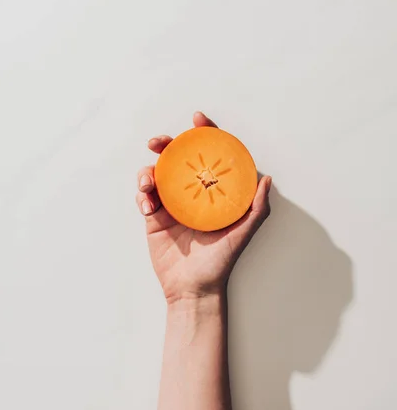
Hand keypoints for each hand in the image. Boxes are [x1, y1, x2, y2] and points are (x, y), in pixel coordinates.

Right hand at [136, 112, 271, 303]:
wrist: (194, 290)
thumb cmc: (221, 262)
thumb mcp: (243, 234)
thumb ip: (257, 209)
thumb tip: (267, 179)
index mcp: (212, 192)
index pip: (208, 156)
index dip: (203, 134)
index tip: (197, 120)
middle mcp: (191, 193)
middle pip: (176, 158)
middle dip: (165, 144)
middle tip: (158, 141)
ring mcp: (170, 204)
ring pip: (155, 173)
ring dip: (147, 171)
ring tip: (148, 184)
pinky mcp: (153, 217)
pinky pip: (143, 197)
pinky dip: (141, 196)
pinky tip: (148, 207)